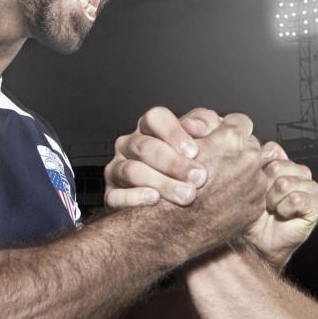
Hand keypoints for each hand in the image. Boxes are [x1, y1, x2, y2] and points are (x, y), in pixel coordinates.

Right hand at [105, 106, 220, 207]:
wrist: (185, 199)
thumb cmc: (196, 162)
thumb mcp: (205, 138)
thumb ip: (204, 124)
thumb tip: (194, 127)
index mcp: (149, 128)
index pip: (154, 118)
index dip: (173, 132)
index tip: (194, 152)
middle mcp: (129, 145)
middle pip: (144, 146)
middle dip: (173, 163)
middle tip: (198, 177)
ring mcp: (117, 169)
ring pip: (130, 170)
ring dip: (160, 182)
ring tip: (186, 195)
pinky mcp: (111, 195)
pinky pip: (115, 196)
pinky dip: (133, 198)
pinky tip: (154, 200)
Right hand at [177, 112, 270, 249]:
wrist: (171, 228)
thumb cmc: (171, 187)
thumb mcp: (182, 147)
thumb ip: (206, 130)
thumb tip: (218, 120)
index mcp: (229, 139)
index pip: (241, 122)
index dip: (229, 129)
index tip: (222, 139)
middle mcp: (248, 159)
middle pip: (251, 145)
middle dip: (238, 152)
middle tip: (219, 163)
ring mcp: (255, 185)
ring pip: (254, 169)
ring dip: (242, 173)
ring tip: (219, 183)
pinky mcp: (256, 206)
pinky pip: (255, 192)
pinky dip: (243, 193)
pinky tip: (223, 199)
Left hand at [240, 143, 317, 269]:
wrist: (259, 242)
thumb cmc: (253, 215)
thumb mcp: (248, 185)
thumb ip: (255, 163)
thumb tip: (260, 147)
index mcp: (284, 164)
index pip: (273, 151)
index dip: (260, 171)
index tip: (255, 187)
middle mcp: (299, 172)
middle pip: (277, 167)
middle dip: (265, 188)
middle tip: (265, 202)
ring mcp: (311, 187)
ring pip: (286, 183)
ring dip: (274, 201)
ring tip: (273, 209)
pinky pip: (297, 198)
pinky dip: (285, 209)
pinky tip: (284, 215)